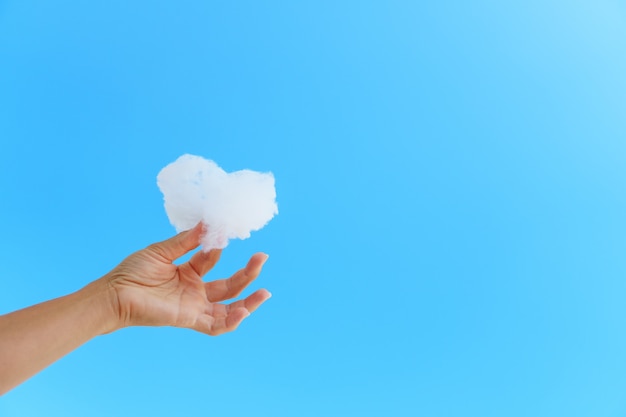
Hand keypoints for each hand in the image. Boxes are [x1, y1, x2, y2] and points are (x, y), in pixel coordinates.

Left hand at [105, 223, 270, 334]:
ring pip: (228, 307)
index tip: (222, 231)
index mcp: (189, 272)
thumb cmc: (132, 272)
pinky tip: (242, 312)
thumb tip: (208, 224)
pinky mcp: (189, 319)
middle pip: (229, 284)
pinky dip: (231, 322)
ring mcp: (194, 306)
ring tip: (265, 292)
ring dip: (248, 302)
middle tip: (262, 257)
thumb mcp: (162, 251)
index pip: (212, 259)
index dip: (218, 246)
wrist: (114, 294)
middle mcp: (195, 290)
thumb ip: (186, 240)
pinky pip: (214, 325)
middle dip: (247, 273)